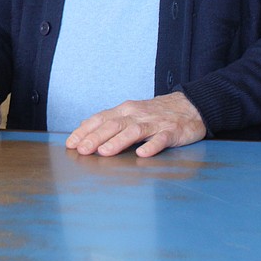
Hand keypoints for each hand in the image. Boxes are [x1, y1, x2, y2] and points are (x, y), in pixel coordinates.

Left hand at [65, 92, 206, 157]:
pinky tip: (142, 154)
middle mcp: (137, 115)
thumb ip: (109, 120)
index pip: (100, 119)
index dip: (85, 131)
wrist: (190, 105)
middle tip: (82, 150)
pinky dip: (151, 147)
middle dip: (96, 137)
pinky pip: (161, 139)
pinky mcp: (172, 132)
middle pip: (113, 124)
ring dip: (118, 141)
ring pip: (134, 131)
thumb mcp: (130, 112)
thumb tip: (83, 127)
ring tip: (104, 152)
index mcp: (125, 110)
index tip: (70, 144)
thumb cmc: (156, 112)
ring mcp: (154, 123)